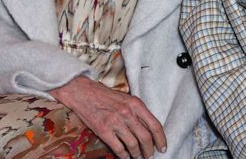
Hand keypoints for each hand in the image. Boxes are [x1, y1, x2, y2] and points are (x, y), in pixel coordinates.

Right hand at [51, 76, 166, 158]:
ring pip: (133, 145)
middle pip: (146, 138)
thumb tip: (149, 130)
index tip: (162, 148)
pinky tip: (125, 156)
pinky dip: (124, 156)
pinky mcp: (103, 130)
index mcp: (136, 104)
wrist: (83, 92)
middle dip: (149, 150)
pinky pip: (118, 148)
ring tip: (138, 157)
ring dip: (137, 155)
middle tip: (149, 155)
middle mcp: (127, 113)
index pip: (155, 125)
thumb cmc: (105, 96)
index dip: (161, 139)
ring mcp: (115, 122)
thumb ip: (138, 112)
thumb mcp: (126, 99)